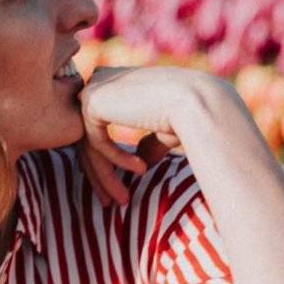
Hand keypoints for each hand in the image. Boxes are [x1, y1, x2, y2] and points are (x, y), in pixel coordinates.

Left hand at [73, 65, 233, 204]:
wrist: (195, 102)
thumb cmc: (188, 113)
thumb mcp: (164, 131)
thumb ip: (148, 143)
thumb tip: (141, 160)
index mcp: (116, 82)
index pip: (98, 125)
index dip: (105, 159)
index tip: (116, 187)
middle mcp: (101, 81)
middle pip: (88, 137)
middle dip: (99, 174)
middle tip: (108, 202)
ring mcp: (93, 89)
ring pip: (89, 144)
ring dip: (106, 176)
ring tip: (122, 200)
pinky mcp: (92, 101)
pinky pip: (96, 142)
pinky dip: (117, 160)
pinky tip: (141, 169)